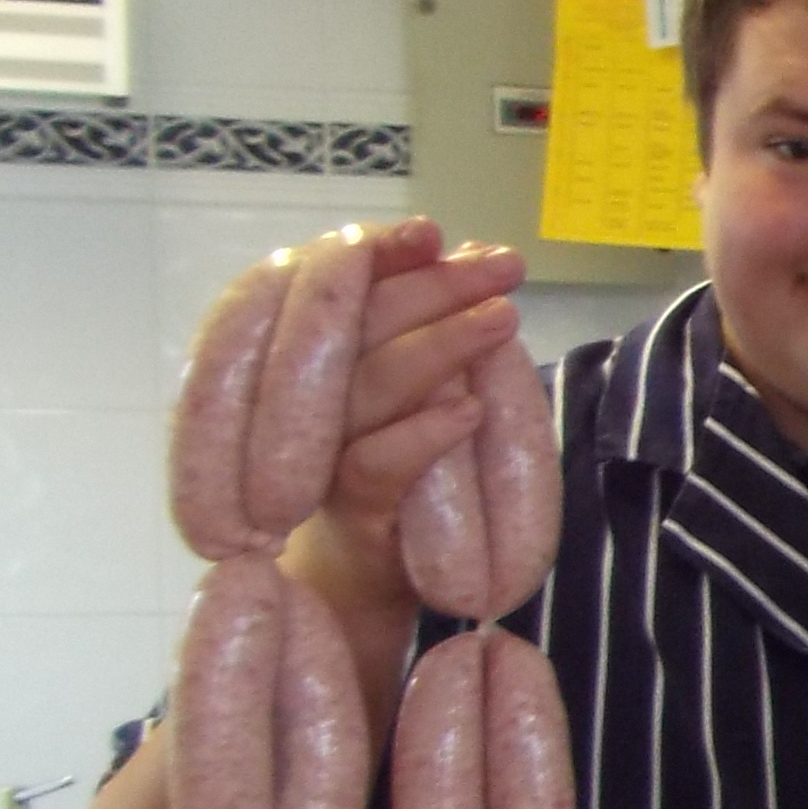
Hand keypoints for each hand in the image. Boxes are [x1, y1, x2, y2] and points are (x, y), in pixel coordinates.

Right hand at [270, 220, 526, 704]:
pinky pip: (378, 464)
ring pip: (370, 385)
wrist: (363, 577)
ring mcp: (321, 452)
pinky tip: (469, 412)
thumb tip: (475, 252)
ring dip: (441, 347)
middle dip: (434, 287)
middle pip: (357, 323)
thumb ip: (434, 326)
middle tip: (503, 266)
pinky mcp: (350, 509)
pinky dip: (425, 435)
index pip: (340, 285)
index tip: (431, 231)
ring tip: (503, 318)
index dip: (381, 253)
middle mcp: (304, 395)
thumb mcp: (416, 388)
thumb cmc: (400, 468)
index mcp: (317, 353)